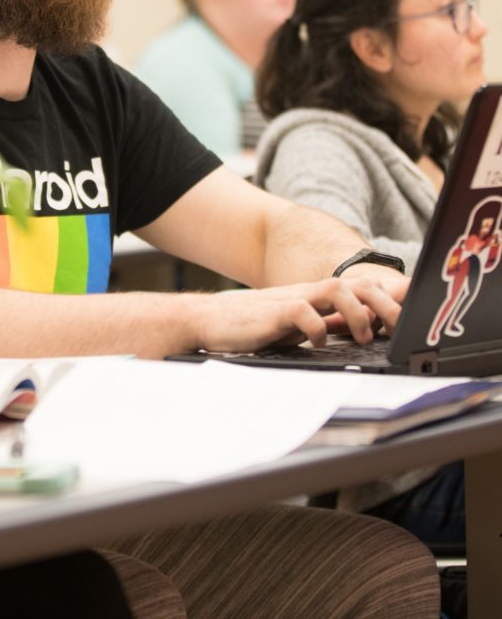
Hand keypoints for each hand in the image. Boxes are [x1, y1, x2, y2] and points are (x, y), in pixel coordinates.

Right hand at [192, 274, 403, 353]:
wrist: (211, 322)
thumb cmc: (256, 327)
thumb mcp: (298, 328)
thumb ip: (326, 326)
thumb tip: (361, 335)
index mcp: (319, 297)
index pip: (362, 288)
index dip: (391, 298)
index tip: (414, 316)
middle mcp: (310, 292)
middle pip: (358, 283)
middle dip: (386, 304)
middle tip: (400, 329)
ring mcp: (292, 299)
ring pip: (337, 288)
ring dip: (357, 312)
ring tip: (362, 336)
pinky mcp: (274, 312)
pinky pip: (304, 312)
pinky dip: (318, 328)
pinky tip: (318, 342)